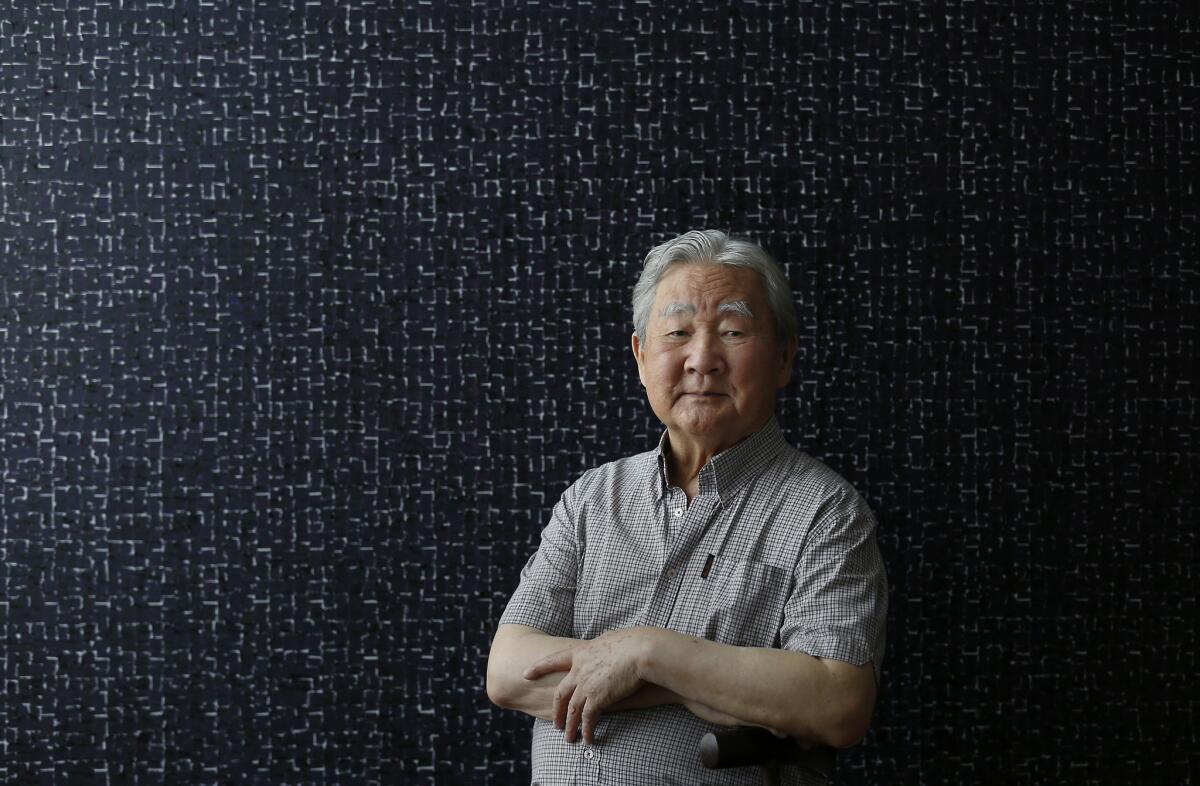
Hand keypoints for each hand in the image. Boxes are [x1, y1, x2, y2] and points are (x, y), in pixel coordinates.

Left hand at [523, 627, 651, 744]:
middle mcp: (579, 670)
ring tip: (569, 739)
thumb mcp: (611, 638)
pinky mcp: (597, 698)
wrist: (640, 651)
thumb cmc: (633, 642)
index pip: (553, 660)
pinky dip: (587, 730)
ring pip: (571, 711)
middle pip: (561, 694)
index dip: (538, 668)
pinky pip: (587, 719)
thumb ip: (603, 644)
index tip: (526, 674)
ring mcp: (586, 685)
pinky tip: (588, 739)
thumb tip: (605, 642)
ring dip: (570, 727)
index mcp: (581, 653)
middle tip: (555, 724)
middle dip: (556, 711)